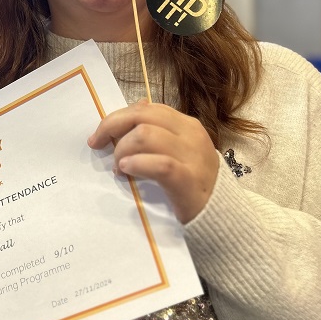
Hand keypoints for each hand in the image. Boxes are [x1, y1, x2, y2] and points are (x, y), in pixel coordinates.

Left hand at [87, 100, 219, 223]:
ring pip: (146, 135)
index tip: (101, 135)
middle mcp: (190, 134)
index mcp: (187, 125)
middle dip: (112, 127)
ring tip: (119, 167)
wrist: (221, 214)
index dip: (119, 117)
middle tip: (99, 145)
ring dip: (123, 149)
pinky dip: (137, 164)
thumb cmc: (193, 182)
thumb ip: (159, 129)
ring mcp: (192, 156)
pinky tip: (126, 170)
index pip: (148, 109)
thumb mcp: (178, 150)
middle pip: (142, 116)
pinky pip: (159, 165)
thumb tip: (137, 105)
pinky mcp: (189, 180)